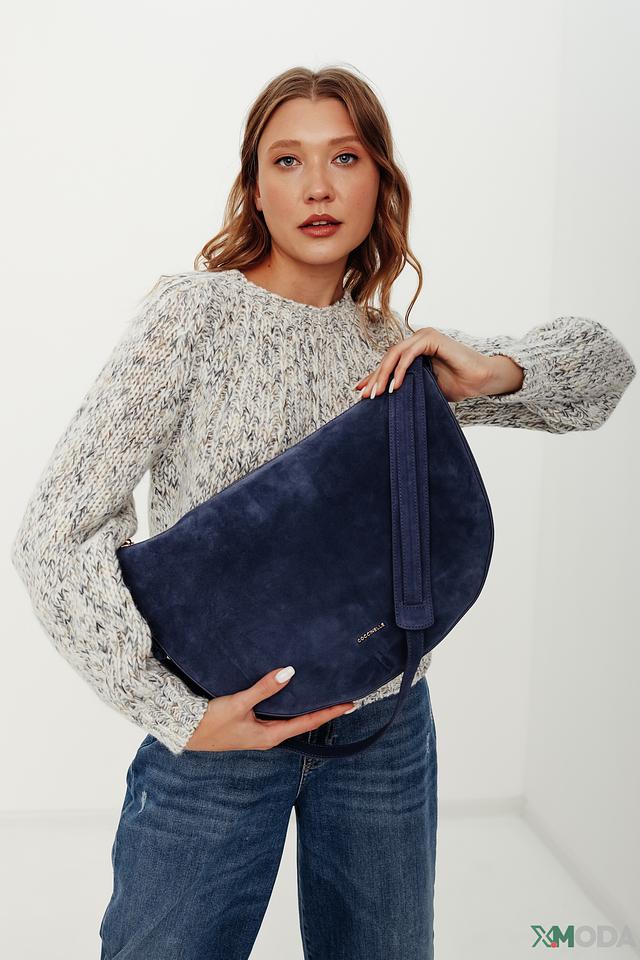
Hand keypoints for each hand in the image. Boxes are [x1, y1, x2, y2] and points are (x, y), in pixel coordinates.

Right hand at [184, 666, 355, 751]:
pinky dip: (287, 705)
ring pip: (289, 719)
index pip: (308, 722)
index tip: (350, 704)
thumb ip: (264, 688)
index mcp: (270, 736)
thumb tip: (289, 672)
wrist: (183, 732)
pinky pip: (275, 716)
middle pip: (302, 722)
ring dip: (304, 707)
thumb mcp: (238, 703)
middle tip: (341, 696)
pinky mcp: (249, 727)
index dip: (330, 712)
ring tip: (321, 693)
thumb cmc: (209, 723)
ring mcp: (258, 733)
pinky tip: (287, 694)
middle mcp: (268, 737)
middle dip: (322, 710)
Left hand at [354, 327, 523, 402]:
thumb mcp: (423, 388)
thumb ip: (406, 386)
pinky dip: (400, 369)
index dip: (374, 377)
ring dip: (384, 374)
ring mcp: (424, 336)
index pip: (389, 363)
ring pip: (395, 354)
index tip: (361, 392)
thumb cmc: (458, 384)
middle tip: (367, 396)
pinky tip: (395, 386)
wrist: (481, 380)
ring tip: (379, 393)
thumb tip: (384, 397)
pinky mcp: (431, 338)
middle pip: (388, 358)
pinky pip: (409, 354)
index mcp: (415, 350)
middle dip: (376, 378)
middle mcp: (417, 340)